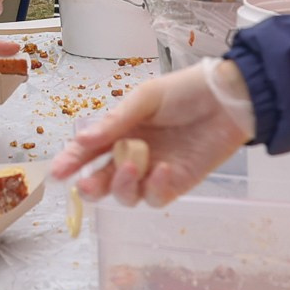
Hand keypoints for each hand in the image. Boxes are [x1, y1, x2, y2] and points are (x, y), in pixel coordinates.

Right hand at [51, 62, 253, 207]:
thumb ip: (116, 121)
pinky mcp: (178, 183)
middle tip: (85, 185)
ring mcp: (154, 171)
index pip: (89, 151)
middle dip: (91, 186)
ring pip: (127, 195)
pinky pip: (157, 198)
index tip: (58, 173)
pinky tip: (162, 169)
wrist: (230, 98)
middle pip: (103, 181)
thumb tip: (83, 138)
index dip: (72, 161)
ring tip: (129, 167)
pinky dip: (154, 188)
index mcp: (121, 130)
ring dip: (121, 186)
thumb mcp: (146, 98)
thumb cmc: (186, 91)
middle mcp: (134, 154)